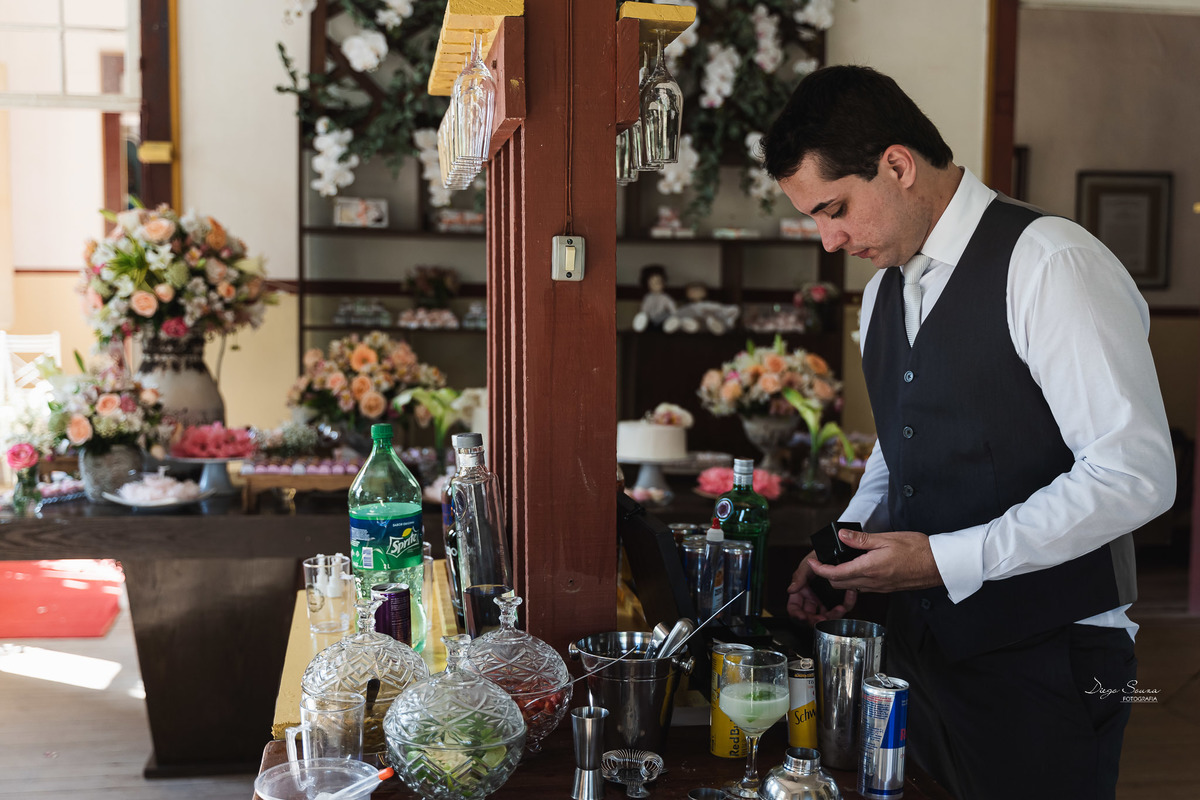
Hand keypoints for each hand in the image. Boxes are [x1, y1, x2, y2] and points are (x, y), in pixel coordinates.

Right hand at [786, 551, 857, 624]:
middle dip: (815, 619)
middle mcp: (813, 597)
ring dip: (833, 615)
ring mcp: (826, 599)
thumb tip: (791, 589)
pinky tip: (850, 595)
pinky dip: (848, 603)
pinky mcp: (840, 598)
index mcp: (801, 591)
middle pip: (811, 616)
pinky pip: (844, 606)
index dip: (797, 615)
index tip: (803, 617)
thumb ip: (798, 576)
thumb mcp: (807, 564)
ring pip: (827, 616)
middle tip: (821, 618)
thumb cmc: (819, 555)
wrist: (839, 550)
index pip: (794, 607)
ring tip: (839, 609)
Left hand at [809, 528, 942, 593]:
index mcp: (869, 569)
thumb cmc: (917, 549)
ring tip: (836, 562)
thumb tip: (841, 536)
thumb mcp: (886, 538)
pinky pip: (863, 587)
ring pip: (851, 586)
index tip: (811, 562)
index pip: (835, 574)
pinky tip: (856, 567)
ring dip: (839, 578)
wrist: (939, 565)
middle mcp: (872, 582)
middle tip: (821, 561)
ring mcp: (879, 587)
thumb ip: (861, 539)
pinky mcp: (886, 588)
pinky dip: (853, 579)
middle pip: (839, 584)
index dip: (819, 569)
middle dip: (826, 574)